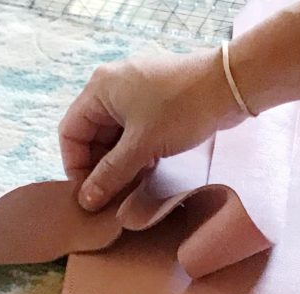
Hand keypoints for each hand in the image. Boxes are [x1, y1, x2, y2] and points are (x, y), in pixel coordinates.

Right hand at [59, 48, 244, 211]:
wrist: (228, 87)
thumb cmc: (182, 108)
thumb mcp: (142, 146)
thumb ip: (111, 175)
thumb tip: (87, 200)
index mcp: (99, 90)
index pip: (70, 132)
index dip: (75, 166)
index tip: (89, 194)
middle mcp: (112, 89)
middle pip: (92, 137)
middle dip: (100, 168)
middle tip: (111, 198)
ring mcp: (135, 97)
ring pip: (115, 139)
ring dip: (120, 165)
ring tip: (130, 190)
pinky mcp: (156, 106)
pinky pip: (135, 135)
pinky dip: (137, 156)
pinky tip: (147, 174)